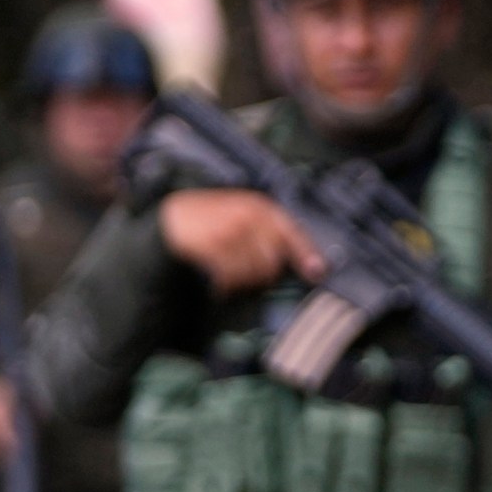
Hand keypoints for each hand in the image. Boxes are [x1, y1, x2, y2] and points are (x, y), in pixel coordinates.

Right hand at [159, 190, 324, 293]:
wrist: (173, 219)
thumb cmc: (211, 219)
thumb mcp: (242, 211)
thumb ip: (268, 228)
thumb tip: (302, 257)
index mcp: (258, 207)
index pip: (290, 231)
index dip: (306, 253)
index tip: (317, 271)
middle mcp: (247, 217)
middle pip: (273, 259)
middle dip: (265, 275)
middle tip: (251, 277)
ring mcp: (230, 232)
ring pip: (253, 271)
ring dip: (245, 282)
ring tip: (232, 277)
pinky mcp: (212, 247)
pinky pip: (231, 276)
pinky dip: (227, 285)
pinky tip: (220, 281)